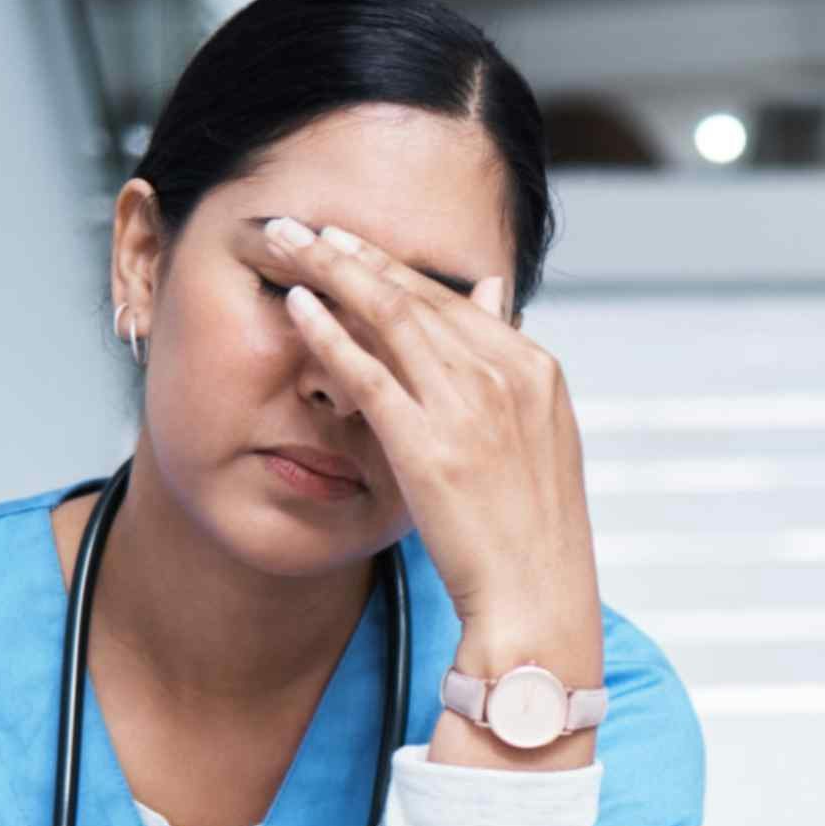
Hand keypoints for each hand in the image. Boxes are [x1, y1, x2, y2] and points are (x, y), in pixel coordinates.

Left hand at [257, 214, 597, 658]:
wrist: (538, 600)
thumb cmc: (532, 530)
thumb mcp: (538, 433)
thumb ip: (507, 361)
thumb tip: (492, 292)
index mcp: (533, 368)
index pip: (452, 298)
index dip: (392, 265)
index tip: (347, 243)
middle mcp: (504, 374)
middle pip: (415, 294)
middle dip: (350, 252)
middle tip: (299, 225)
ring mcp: (468, 408)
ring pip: (388, 316)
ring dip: (330, 272)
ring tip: (285, 245)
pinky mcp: (429, 445)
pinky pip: (368, 373)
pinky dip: (329, 333)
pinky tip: (295, 307)